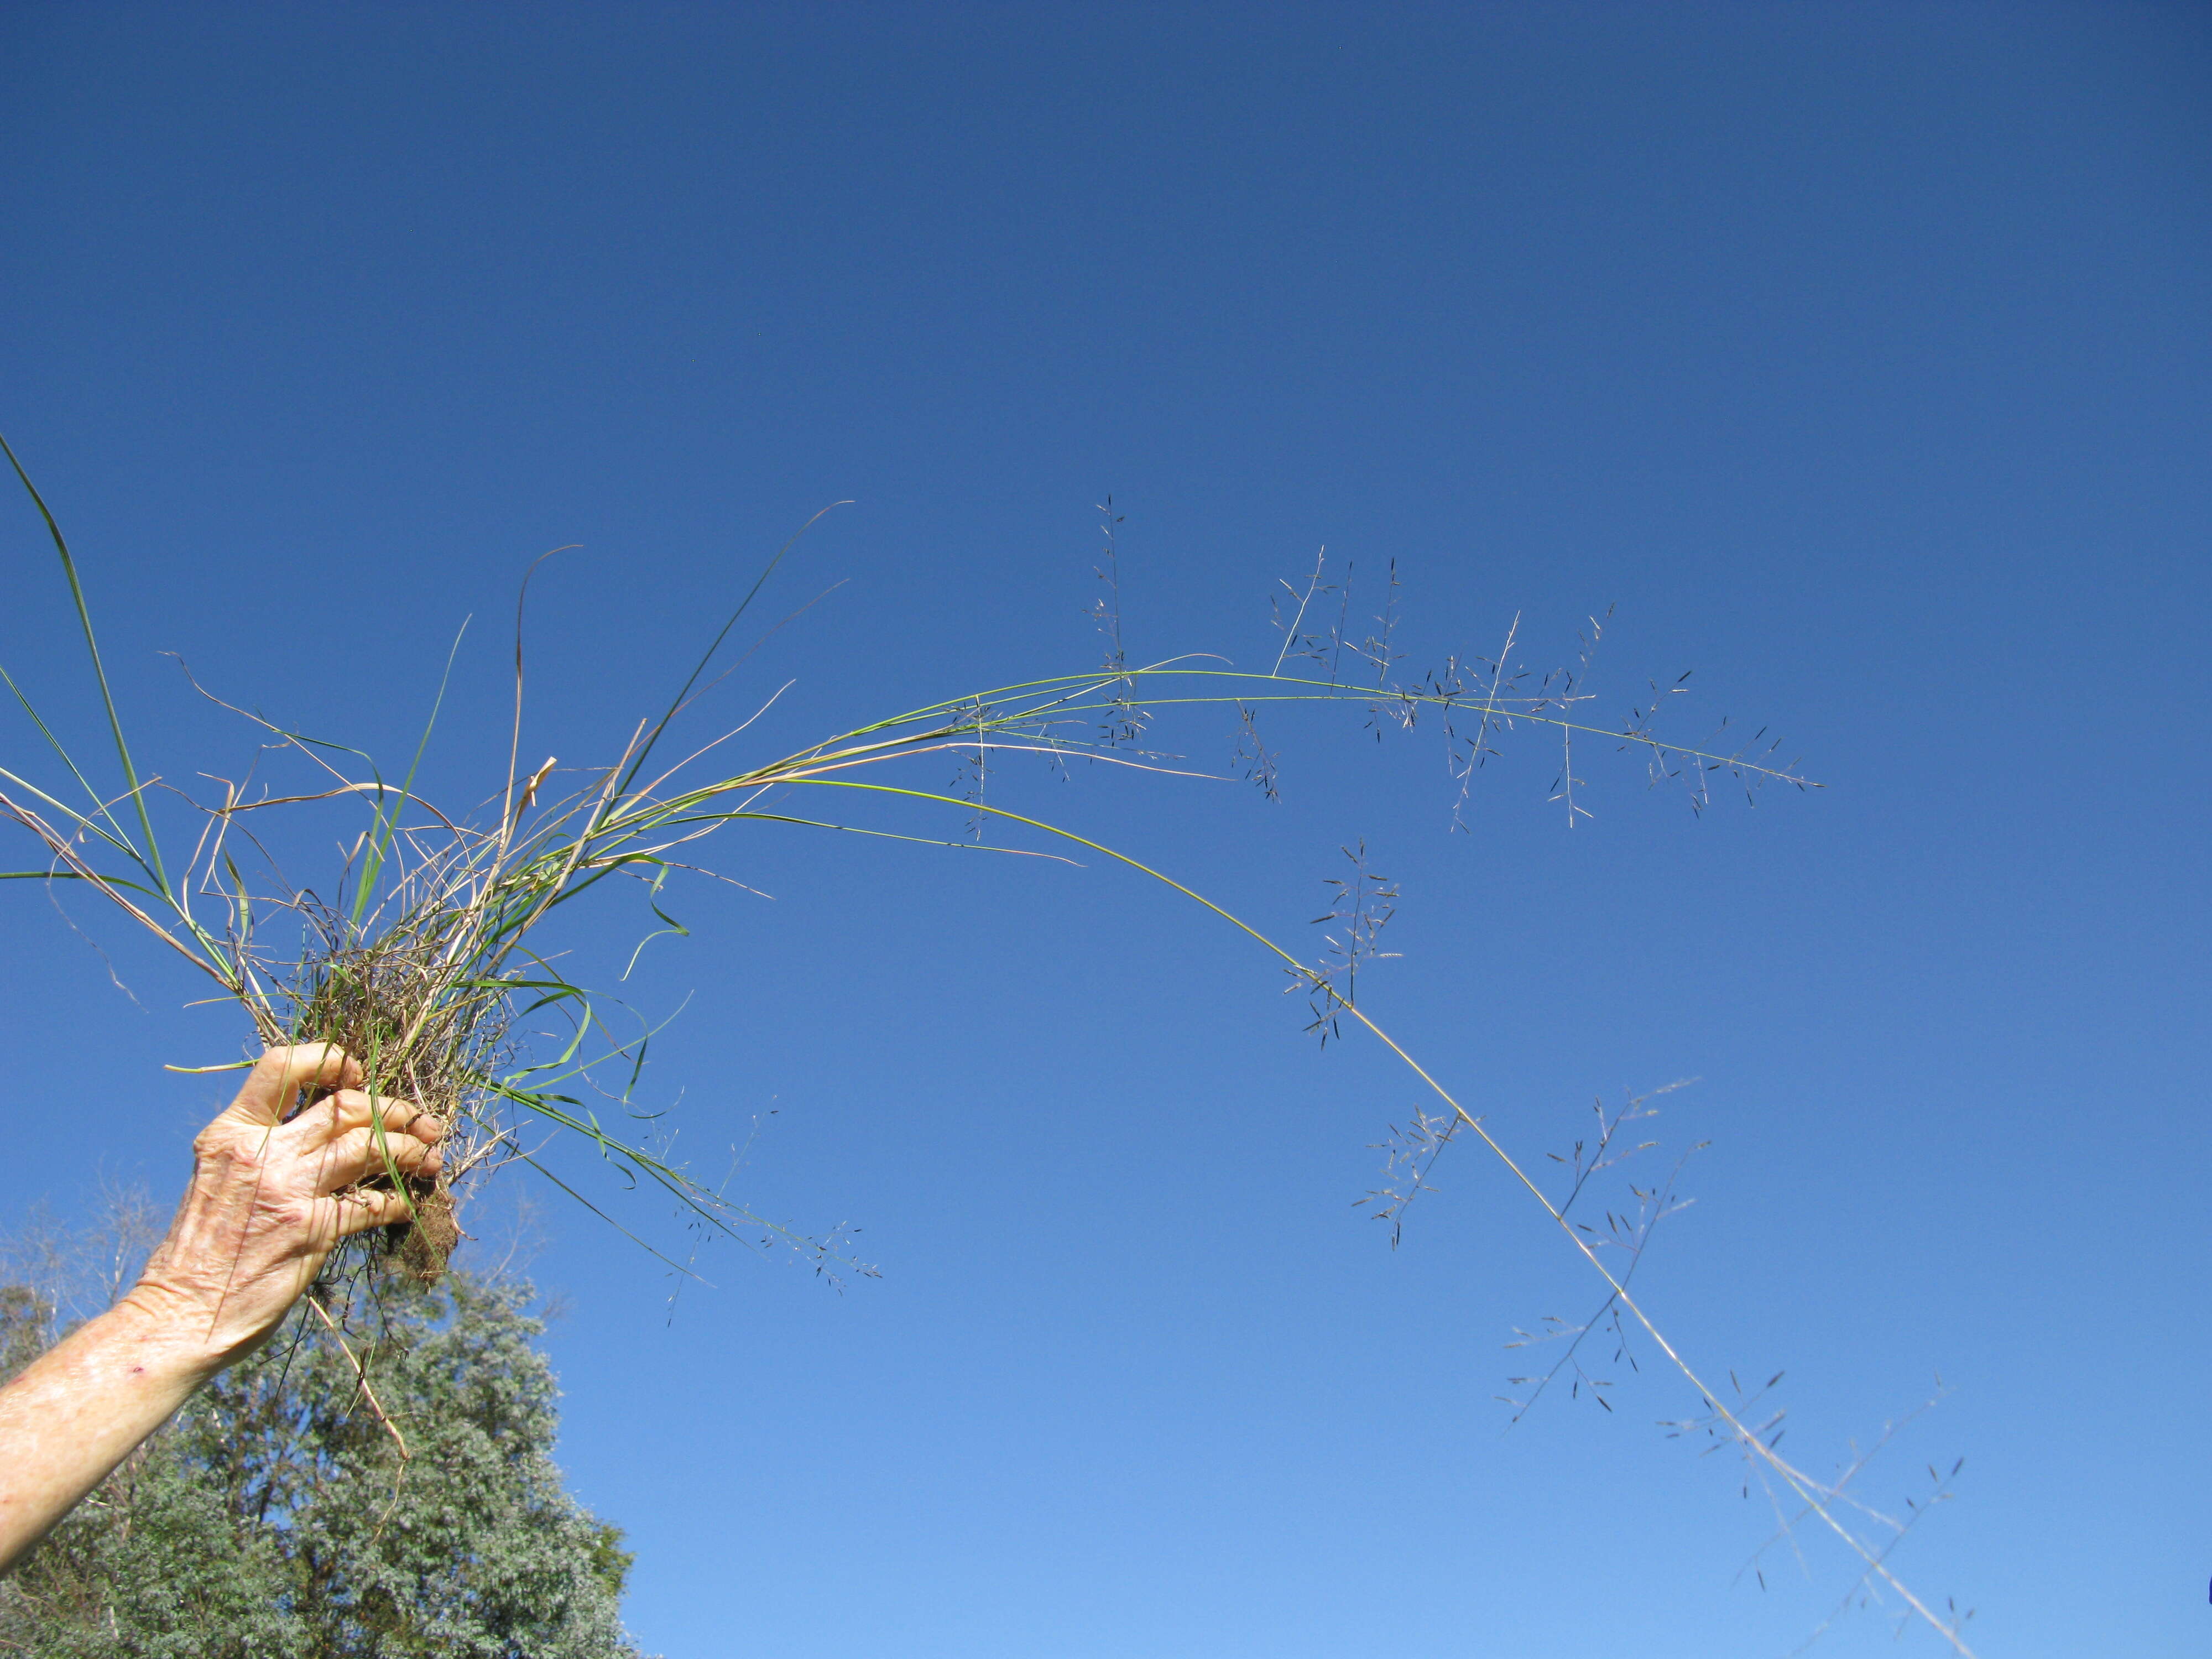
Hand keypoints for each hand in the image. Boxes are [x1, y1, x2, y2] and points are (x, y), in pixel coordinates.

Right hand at [122, 1044, 443, 1371]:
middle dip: (394, 1110)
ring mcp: (288, 1190)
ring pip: (369, 1146)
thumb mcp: (219, 1179)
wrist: (178, 1315)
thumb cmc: (199, 1252)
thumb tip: (321, 1129)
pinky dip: (398, 1202)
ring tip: (429, 1158)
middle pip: (347, 1106)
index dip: (330, 1061)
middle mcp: (260, 1153)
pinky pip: (374, 1204)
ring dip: (410, 1150)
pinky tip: (406, 1207)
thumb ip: (261, 1149)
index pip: (282, 1066)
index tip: (359, 1075)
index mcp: (230, 1134)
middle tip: (421, 1124)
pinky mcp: (312, 1231)